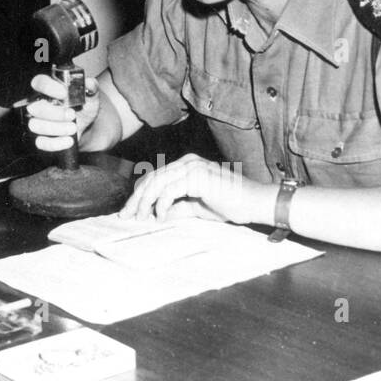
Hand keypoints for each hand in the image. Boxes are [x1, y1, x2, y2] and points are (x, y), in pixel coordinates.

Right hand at [24, 73, 102, 152]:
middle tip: (72, 114)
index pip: (39, 83)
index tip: (63, 93)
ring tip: (73, 128)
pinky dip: (55, 143)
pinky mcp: (41, 138)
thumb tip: (89, 83)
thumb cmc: (83, 105)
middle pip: (34, 107)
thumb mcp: (90, 95)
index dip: (48, 87)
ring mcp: (38, 121)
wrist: (87, 124)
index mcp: (48, 89)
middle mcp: (39, 104)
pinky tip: (69, 140)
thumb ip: (91, 87)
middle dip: (54, 113)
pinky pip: (40, 142)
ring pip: (35, 125)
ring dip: (56, 128)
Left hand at [120, 153, 274, 224]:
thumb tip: (159, 214)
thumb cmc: (232, 204)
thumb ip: (179, 207)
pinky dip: (161, 204)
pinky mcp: (197, 176)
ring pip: (157, 182)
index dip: (140, 194)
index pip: (156, 177)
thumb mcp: (199, 207)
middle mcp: (187, 162)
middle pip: (152, 178)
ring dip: (145, 202)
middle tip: (126, 216)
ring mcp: (192, 167)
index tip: (131, 211)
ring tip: (140, 218)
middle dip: (136, 198)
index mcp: (186, 165)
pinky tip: (160, 216)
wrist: (255, 202)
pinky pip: (170, 190)